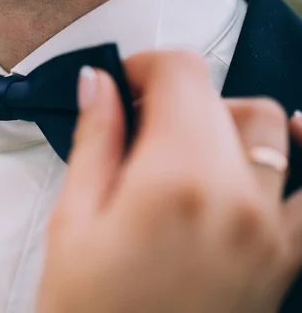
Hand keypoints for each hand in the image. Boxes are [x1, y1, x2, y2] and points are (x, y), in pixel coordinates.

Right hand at [38, 52, 301, 312]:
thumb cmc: (87, 312)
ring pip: (273, 129)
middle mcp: (235, 199)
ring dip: (227, 118)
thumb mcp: (72, 219)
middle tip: (140, 117)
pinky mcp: (283, 259)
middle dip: (179, 93)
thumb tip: (98, 85)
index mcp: (174, 181)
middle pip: (226, 98)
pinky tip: (293, 138)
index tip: (128, 80)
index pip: (184, 76)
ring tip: (188, 140)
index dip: (149, 64)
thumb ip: (95, 139)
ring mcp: (269, 231)